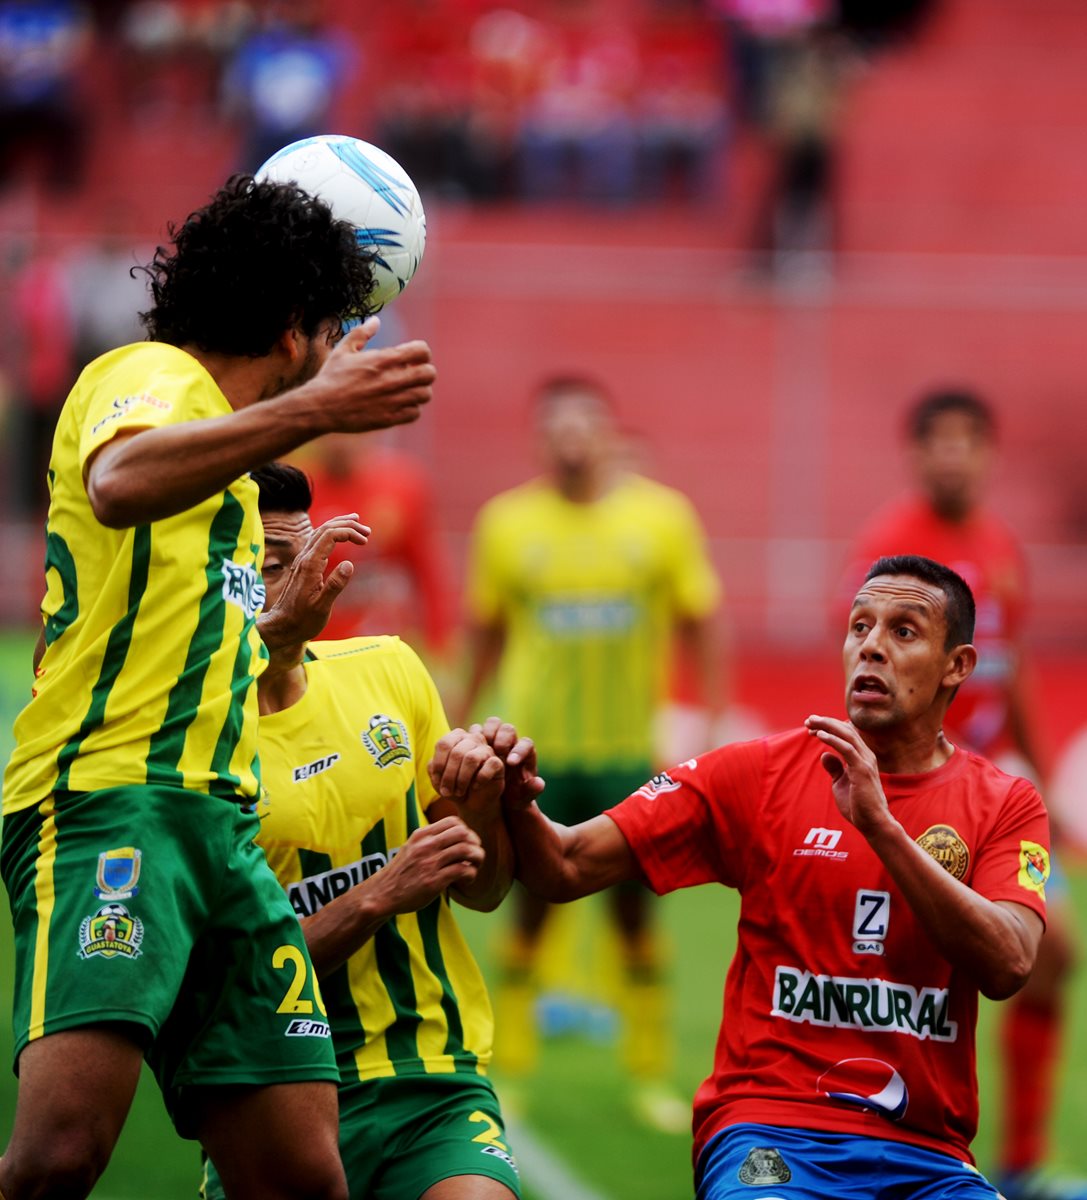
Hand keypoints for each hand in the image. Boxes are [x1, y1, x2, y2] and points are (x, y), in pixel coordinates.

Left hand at [258, 514, 368, 652]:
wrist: (282, 626)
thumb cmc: (302, 620)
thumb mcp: (322, 607)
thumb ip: (335, 585)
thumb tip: (349, 564)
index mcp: (310, 565)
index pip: (329, 535)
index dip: (348, 532)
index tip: (364, 541)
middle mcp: (304, 559)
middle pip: (325, 529)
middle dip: (347, 525)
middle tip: (366, 531)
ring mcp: (302, 561)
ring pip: (319, 533)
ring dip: (338, 526)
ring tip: (356, 524)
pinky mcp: (303, 566)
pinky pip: (317, 541)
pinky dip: (331, 534)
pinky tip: (339, 537)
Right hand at [310, 317, 435, 432]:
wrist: (320, 407)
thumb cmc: (331, 376)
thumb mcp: (343, 350)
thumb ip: (362, 333)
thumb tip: (376, 321)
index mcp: (383, 360)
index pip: (422, 351)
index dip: (421, 353)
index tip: (413, 357)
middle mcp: (391, 380)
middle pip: (429, 374)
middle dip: (425, 371)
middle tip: (414, 374)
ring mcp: (392, 400)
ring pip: (425, 395)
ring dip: (419, 390)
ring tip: (407, 390)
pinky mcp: (389, 418)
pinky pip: (415, 413)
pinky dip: (412, 408)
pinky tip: (400, 404)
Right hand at [375, 816, 482, 913]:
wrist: (383, 893)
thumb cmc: (401, 872)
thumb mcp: (412, 847)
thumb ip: (430, 840)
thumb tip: (456, 837)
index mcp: (422, 835)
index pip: (454, 822)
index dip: (466, 831)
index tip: (467, 843)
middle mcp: (426, 845)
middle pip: (463, 833)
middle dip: (475, 843)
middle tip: (475, 854)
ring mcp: (430, 862)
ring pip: (467, 850)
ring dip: (477, 858)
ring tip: (474, 866)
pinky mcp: (434, 881)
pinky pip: (463, 870)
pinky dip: (471, 874)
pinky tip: (467, 879)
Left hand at [428, 728, 506, 819]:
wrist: (471, 802)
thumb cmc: (453, 785)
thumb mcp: (438, 777)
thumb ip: (433, 766)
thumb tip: (437, 764)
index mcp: (456, 738)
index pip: (444, 744)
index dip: (438, 764)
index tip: (437, 780)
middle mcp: (472, 739)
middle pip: (456, 752)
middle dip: (449, 776)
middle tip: (446, 792)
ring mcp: (486, 749)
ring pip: (471, 758)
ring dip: (462, 779)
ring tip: (459, 791)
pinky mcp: (497, 762)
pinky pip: (490, 765)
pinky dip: (480, 779)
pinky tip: (475, 786)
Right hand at [475, 716, 545, 811]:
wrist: (496, 799)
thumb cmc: (512, 797)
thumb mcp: (521, 799)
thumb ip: (531, 791)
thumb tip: (539, 783)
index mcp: (525, 754)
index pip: (526, 745)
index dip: (519, 751)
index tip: (511, 763)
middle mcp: (510, 743)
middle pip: (508, 729)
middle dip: (503, 738)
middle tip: (497, 750)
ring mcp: (494, 739)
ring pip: (492, 724)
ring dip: (486, 732)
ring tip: (481, 746)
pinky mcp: (479, 741)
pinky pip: (475, 730)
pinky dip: (471, 736)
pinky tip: (467, 749)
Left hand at [805, 715, 890, 837]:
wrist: (872, 823)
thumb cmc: (858, 805)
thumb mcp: (840, 783)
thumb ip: (835, 768)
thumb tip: (825, 755)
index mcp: (862, 757)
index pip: (846, 733)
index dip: (829, 727)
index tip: (810, 726)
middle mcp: (866, 755)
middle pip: (846, 730)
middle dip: (826, 722)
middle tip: (808, 719)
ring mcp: (865, 762)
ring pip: (847, 735)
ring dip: (827, 726)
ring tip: (811, 722)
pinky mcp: (862, 770)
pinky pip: (847, 749)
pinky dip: (833, 739)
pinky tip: (820, 735)